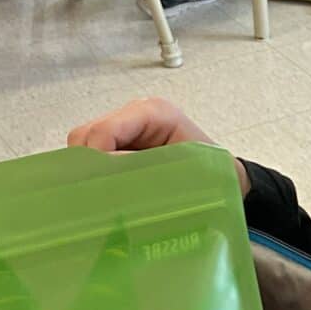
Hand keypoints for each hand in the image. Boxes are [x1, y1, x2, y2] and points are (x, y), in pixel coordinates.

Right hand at [68, 96, 250, 195]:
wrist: (227, 182)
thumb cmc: (212, 175)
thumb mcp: (182, 170)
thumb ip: (142, 168)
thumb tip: (105, 171)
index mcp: (153, 112)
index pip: (105, 130)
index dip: (94, 159)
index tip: (96, 188)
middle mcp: (133, 116)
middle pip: (87, 135)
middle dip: (88, 167)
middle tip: (97, 196)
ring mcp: (124, 131)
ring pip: (83, 148)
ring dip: (89, 173)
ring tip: (105, 197)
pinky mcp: (119, 148)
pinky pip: (92, 159)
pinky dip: (93, 177)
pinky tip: (106, 194)